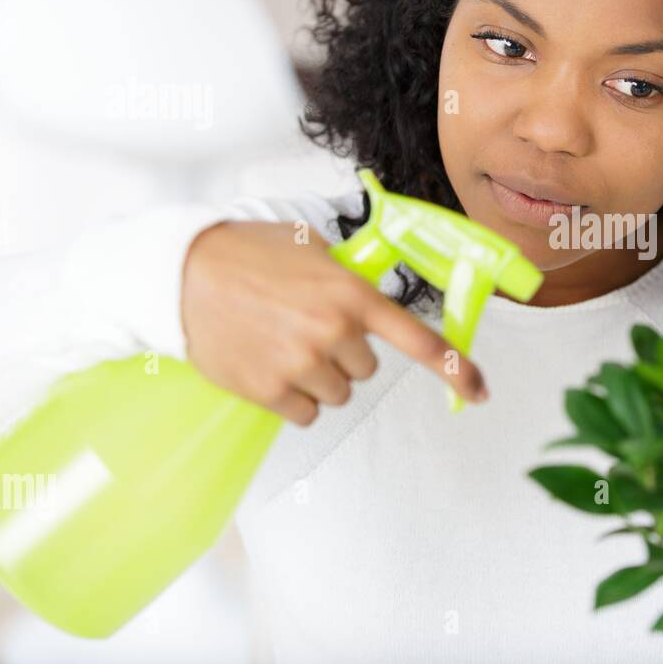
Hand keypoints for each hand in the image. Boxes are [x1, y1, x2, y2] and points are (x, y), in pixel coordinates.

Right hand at [181, 220, 486, 426]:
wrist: (182, 272)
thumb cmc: (250, 254)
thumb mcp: (315, 250)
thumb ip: (353, 282)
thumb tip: (378, 308)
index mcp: (353, 294)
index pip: (418, 339)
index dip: (455, 369)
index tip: (480, 391)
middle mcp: (334, 331)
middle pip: (366, 370)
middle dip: (345, 354)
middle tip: (306, 327)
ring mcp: (301, 363)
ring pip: (338, 394)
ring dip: (318, 377)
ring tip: (281, 343)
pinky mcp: (269, 390)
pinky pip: (306, 413)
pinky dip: (292, 397)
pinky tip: (268, 365)